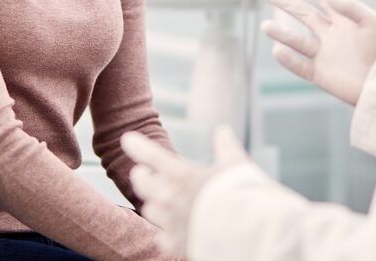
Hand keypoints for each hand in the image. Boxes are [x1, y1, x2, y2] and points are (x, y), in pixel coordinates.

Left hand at [122, 126, 247, 257]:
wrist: (248, 234)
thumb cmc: (244, 196)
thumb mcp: (237, 165)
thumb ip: (226, 146)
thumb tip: (222, 130)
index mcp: (182, 175)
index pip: (151, 156)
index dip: (137, 145)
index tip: (128, 139)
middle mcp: (170, 198)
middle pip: (142, 183)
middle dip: (141, 175)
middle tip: (143, 172)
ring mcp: (170, 222)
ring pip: (149, 210)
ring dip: (154, 203)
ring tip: (161, 200)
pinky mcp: (175, 244)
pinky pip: (161, 236)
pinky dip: (165, 231)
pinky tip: (172, 228)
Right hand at [262, 0, 375, 104]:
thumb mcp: (372, 22)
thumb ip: (350, 7)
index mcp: (346, 20)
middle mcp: (333, 35)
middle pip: (306, 16)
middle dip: (289, 4)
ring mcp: (326, 55)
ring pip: (298, 42)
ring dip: (281, 34)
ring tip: (265, 25)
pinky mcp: (322, 75)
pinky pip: (301, 66)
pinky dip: (288, 59)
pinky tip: (277, 50)